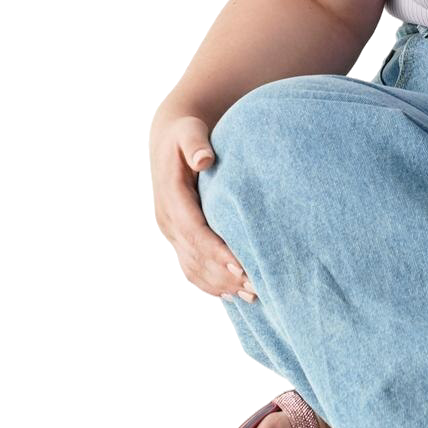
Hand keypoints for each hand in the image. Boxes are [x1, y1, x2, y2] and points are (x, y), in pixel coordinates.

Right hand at [149, 107, 258, 303]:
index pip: (194, 231)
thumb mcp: (189, 132)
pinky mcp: (182, 236)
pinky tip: (236, 294)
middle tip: (257, 287)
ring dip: (222, 284)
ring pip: (195, 266)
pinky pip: (195, 265)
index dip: (216, 251)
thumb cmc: (186, 134)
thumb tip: (203, 159)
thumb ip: (195, 145)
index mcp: (172, 197)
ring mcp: (174, 231)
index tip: (239, 266)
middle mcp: (170, 219)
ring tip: (254, 295)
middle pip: (196, 256)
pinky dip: (214, 282)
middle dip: (224, 275)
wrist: (171, 141)